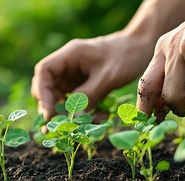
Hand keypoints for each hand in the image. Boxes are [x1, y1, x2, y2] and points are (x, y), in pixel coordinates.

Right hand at [31, 32, 153, 119]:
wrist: (142, 48)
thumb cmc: (125, 56)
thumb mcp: (108, 77)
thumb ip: (89, 95)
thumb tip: (72, 118)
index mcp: (70, 55)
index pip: (44, 71)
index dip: (42, 92)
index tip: (49, 112)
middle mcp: (69, 66)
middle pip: (49, 87)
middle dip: (52, 108)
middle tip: (58, 128)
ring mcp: (76, 76)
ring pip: (63, 98)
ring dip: (70, 114)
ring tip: (83, 127)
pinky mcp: (86, 85)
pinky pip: (79, 102)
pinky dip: (85, 112)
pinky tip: (100, 118)